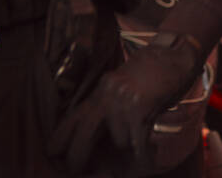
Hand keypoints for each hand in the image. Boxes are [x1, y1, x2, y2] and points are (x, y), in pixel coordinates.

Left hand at [51, 34, 202, 172]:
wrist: (171, 54)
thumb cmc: (149, 73)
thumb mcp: (120, 87)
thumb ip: (109, 106)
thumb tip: (106, 137)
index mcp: (100, 91)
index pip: (74, 117)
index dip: (60, 135)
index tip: (50, 152)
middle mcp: (106, 96)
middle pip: (84, 130)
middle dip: (77, 153)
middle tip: (72, 169)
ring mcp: (122, 101)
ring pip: (117, 140)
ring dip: (126, 151)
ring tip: (136, 155)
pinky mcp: (139, 107)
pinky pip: (137, 141)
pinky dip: (142, 155)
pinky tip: (145, 162)